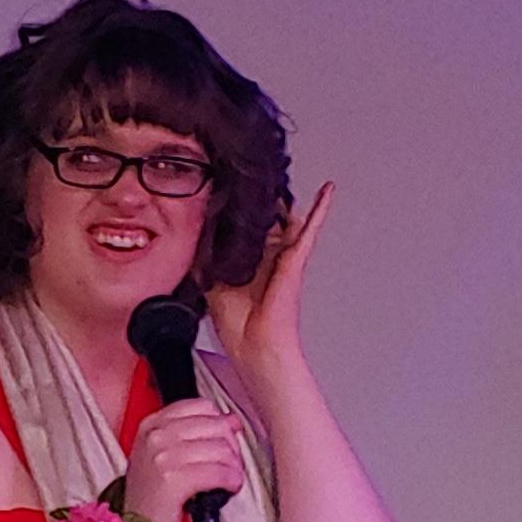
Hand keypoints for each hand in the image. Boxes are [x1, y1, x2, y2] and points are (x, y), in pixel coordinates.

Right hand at [122, 400, 244, 521]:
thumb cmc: (150, 500)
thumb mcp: (163, 457)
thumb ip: (194, 435)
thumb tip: (230, 421)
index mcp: (151, 425)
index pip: (201, 406)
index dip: (221, 424)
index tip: (225, 440)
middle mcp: (155, 436)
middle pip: (216, 426)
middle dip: (231, 448)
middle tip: (228, 466)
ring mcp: (162, 457)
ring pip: (221, 449)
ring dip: (234, 467)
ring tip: (228, 480)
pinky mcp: (173, 480)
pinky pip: (219, 472)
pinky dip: (231, 481)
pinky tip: (227, 489)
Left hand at [207, 181, 333, 387]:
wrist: (255, 348)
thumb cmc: (239, 327)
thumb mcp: (211, 284)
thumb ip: (206, 260)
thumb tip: (194, 239)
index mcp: (249, 260)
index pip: (243, 225)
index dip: (235, 205)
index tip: (225, 184)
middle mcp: (268, 255)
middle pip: (265, 216)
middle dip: (259, 196)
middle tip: (248, 174)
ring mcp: (284, 255)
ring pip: (284, 217)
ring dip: (281, 197)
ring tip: (277, 173)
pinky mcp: (294, 259)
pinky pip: (309, 229)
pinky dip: (320, 209)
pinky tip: (327, 191)